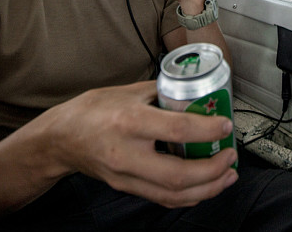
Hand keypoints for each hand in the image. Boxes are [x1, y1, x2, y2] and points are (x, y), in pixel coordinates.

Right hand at [43, 81, 237, 207]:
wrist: (60, 138)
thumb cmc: (92, 111)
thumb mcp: (128, 92)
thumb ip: (162, 95)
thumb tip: (195, 96)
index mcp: (128, 122)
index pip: (175, 131)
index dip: (206, 130)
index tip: (225, 125)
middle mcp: (127, 154)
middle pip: (178, 175)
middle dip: (213, 171)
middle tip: (231, 156)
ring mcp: (126, 176)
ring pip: (173, 194)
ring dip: (208, 189)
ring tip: (228, 175)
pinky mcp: (127, 188)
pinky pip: (163, 199)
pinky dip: (190, 196)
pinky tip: (206, 186)